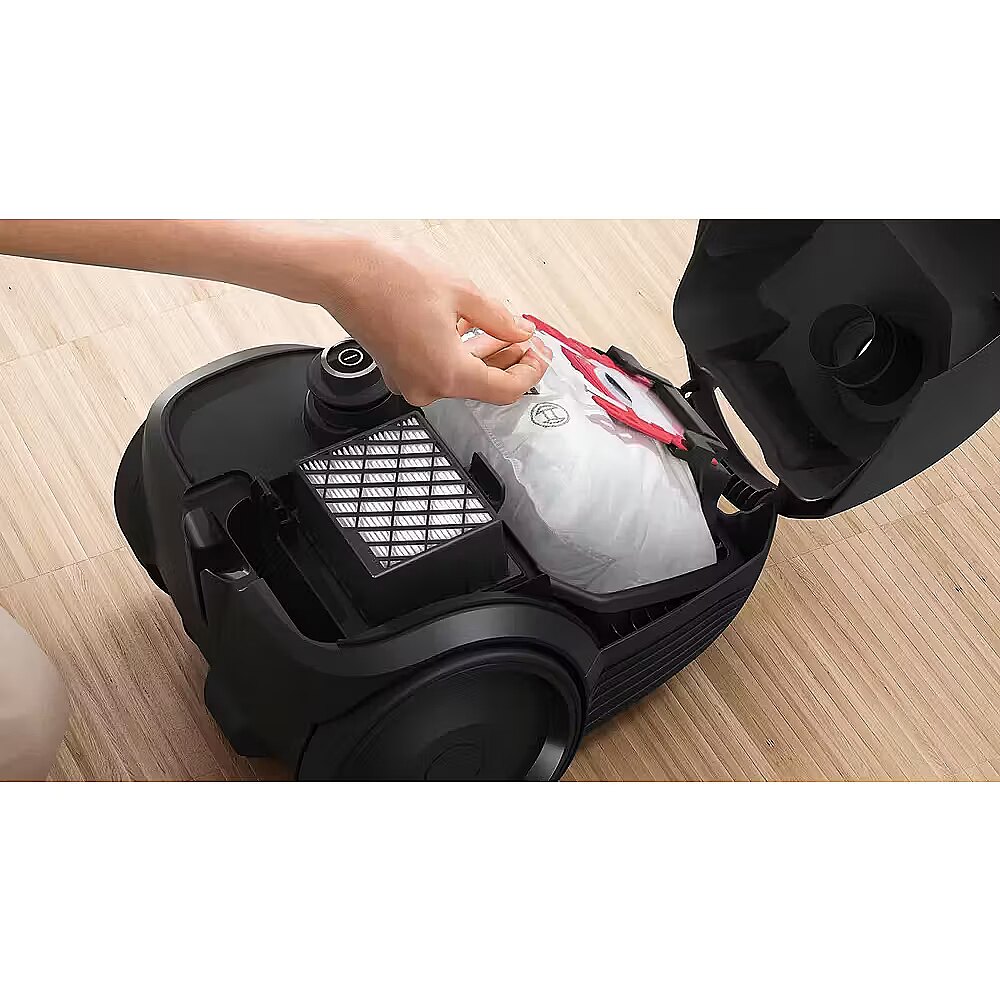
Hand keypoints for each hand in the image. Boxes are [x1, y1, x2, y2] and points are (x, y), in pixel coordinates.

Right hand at [318, 239, 551, 405]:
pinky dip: (459, 350)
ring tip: (504, 330)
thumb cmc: (388, 277)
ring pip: (461, 375)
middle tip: (528, 340)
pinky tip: (471, 326)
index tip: (541, 355)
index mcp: (446, 374)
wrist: (340, 270)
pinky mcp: (397, 369)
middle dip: (509, 360)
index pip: (505, 390)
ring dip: (484, 353)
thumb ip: (500, 319)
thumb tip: (521, 333)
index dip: (530, 372)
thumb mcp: (463, 292)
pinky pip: (439, 367)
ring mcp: (409, 380)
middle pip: (483, 384)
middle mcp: (426, 386)